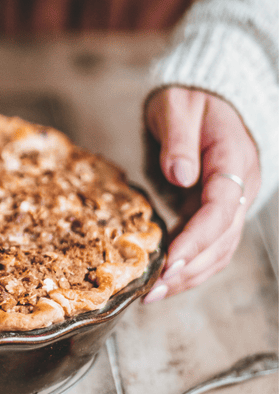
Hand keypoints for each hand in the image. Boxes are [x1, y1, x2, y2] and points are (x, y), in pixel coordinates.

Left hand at [143, 87, 259, 301]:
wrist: (205, 98)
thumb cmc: (188, 100)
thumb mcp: (177, 106)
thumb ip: (178, 138)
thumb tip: (180, 174)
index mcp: (232, 160)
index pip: (221, 208)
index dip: (197, 237)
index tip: (171, 260)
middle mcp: (239, 186)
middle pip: (223, 238)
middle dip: (190, 268)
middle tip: (154, 289)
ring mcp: (231, 202)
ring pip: (219, 250)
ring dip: (190, 276)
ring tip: (154, 295)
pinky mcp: (216, 212)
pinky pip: (210, 247)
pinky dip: (190, 267)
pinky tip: (164, 282)